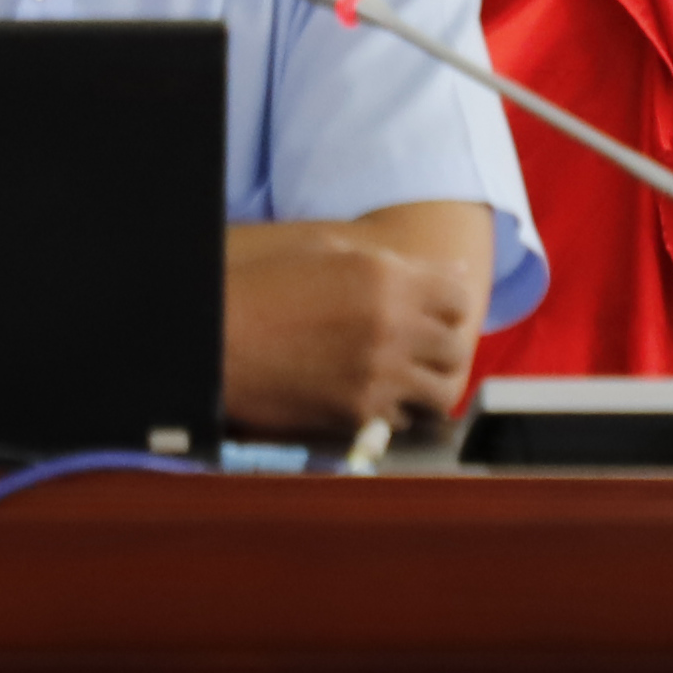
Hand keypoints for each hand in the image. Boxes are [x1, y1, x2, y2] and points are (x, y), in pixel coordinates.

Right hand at [222, 203, 489, 436]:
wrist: (215, 339)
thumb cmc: (262, 288)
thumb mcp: (324, 252)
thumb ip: (391, 261)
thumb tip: (451, 271)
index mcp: (382, 276)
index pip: (458, 295)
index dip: (450, 304)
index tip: (437, 312)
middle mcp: (390, 325)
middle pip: (455, 346)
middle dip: (442, 346)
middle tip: (421, 348)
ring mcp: (377, 373)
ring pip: (440, 391)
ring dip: (427, 384)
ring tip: (404, 378)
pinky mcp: (358, 413)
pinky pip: (403, 420)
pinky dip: (395, 411)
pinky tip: (370, 395)